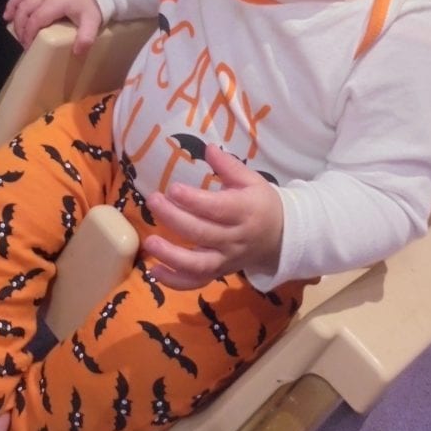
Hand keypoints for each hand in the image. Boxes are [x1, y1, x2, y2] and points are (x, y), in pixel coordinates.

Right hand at [3, 0, 102, 51]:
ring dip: (13, 8)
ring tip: (8, 21)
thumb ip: (85, 38)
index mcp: (55, 3)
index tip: (27, 46)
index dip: (28, 34)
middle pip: (24, 9)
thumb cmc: (94, 4)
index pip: (35, 20)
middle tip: (21, 40)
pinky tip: (13, 5)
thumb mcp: (93, 22)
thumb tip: (77, 53)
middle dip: (20, 26)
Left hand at [144, 144, 283, 289]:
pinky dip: (175, 281)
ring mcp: (226, 260)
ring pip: (198, 264)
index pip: (217, 208)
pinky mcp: (219, 273)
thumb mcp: (252, 180)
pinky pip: (196, 282)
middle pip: (202, 233)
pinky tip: (153, 271)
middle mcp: (235, 239)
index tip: (172, 189)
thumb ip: (229, 166)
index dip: (193, 200)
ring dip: (171, 256)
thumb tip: (208, 148)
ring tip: (149, 242)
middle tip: (153, 201)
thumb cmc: (261, 203)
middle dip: (174, 218)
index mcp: (245, 211)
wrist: (280, 237)